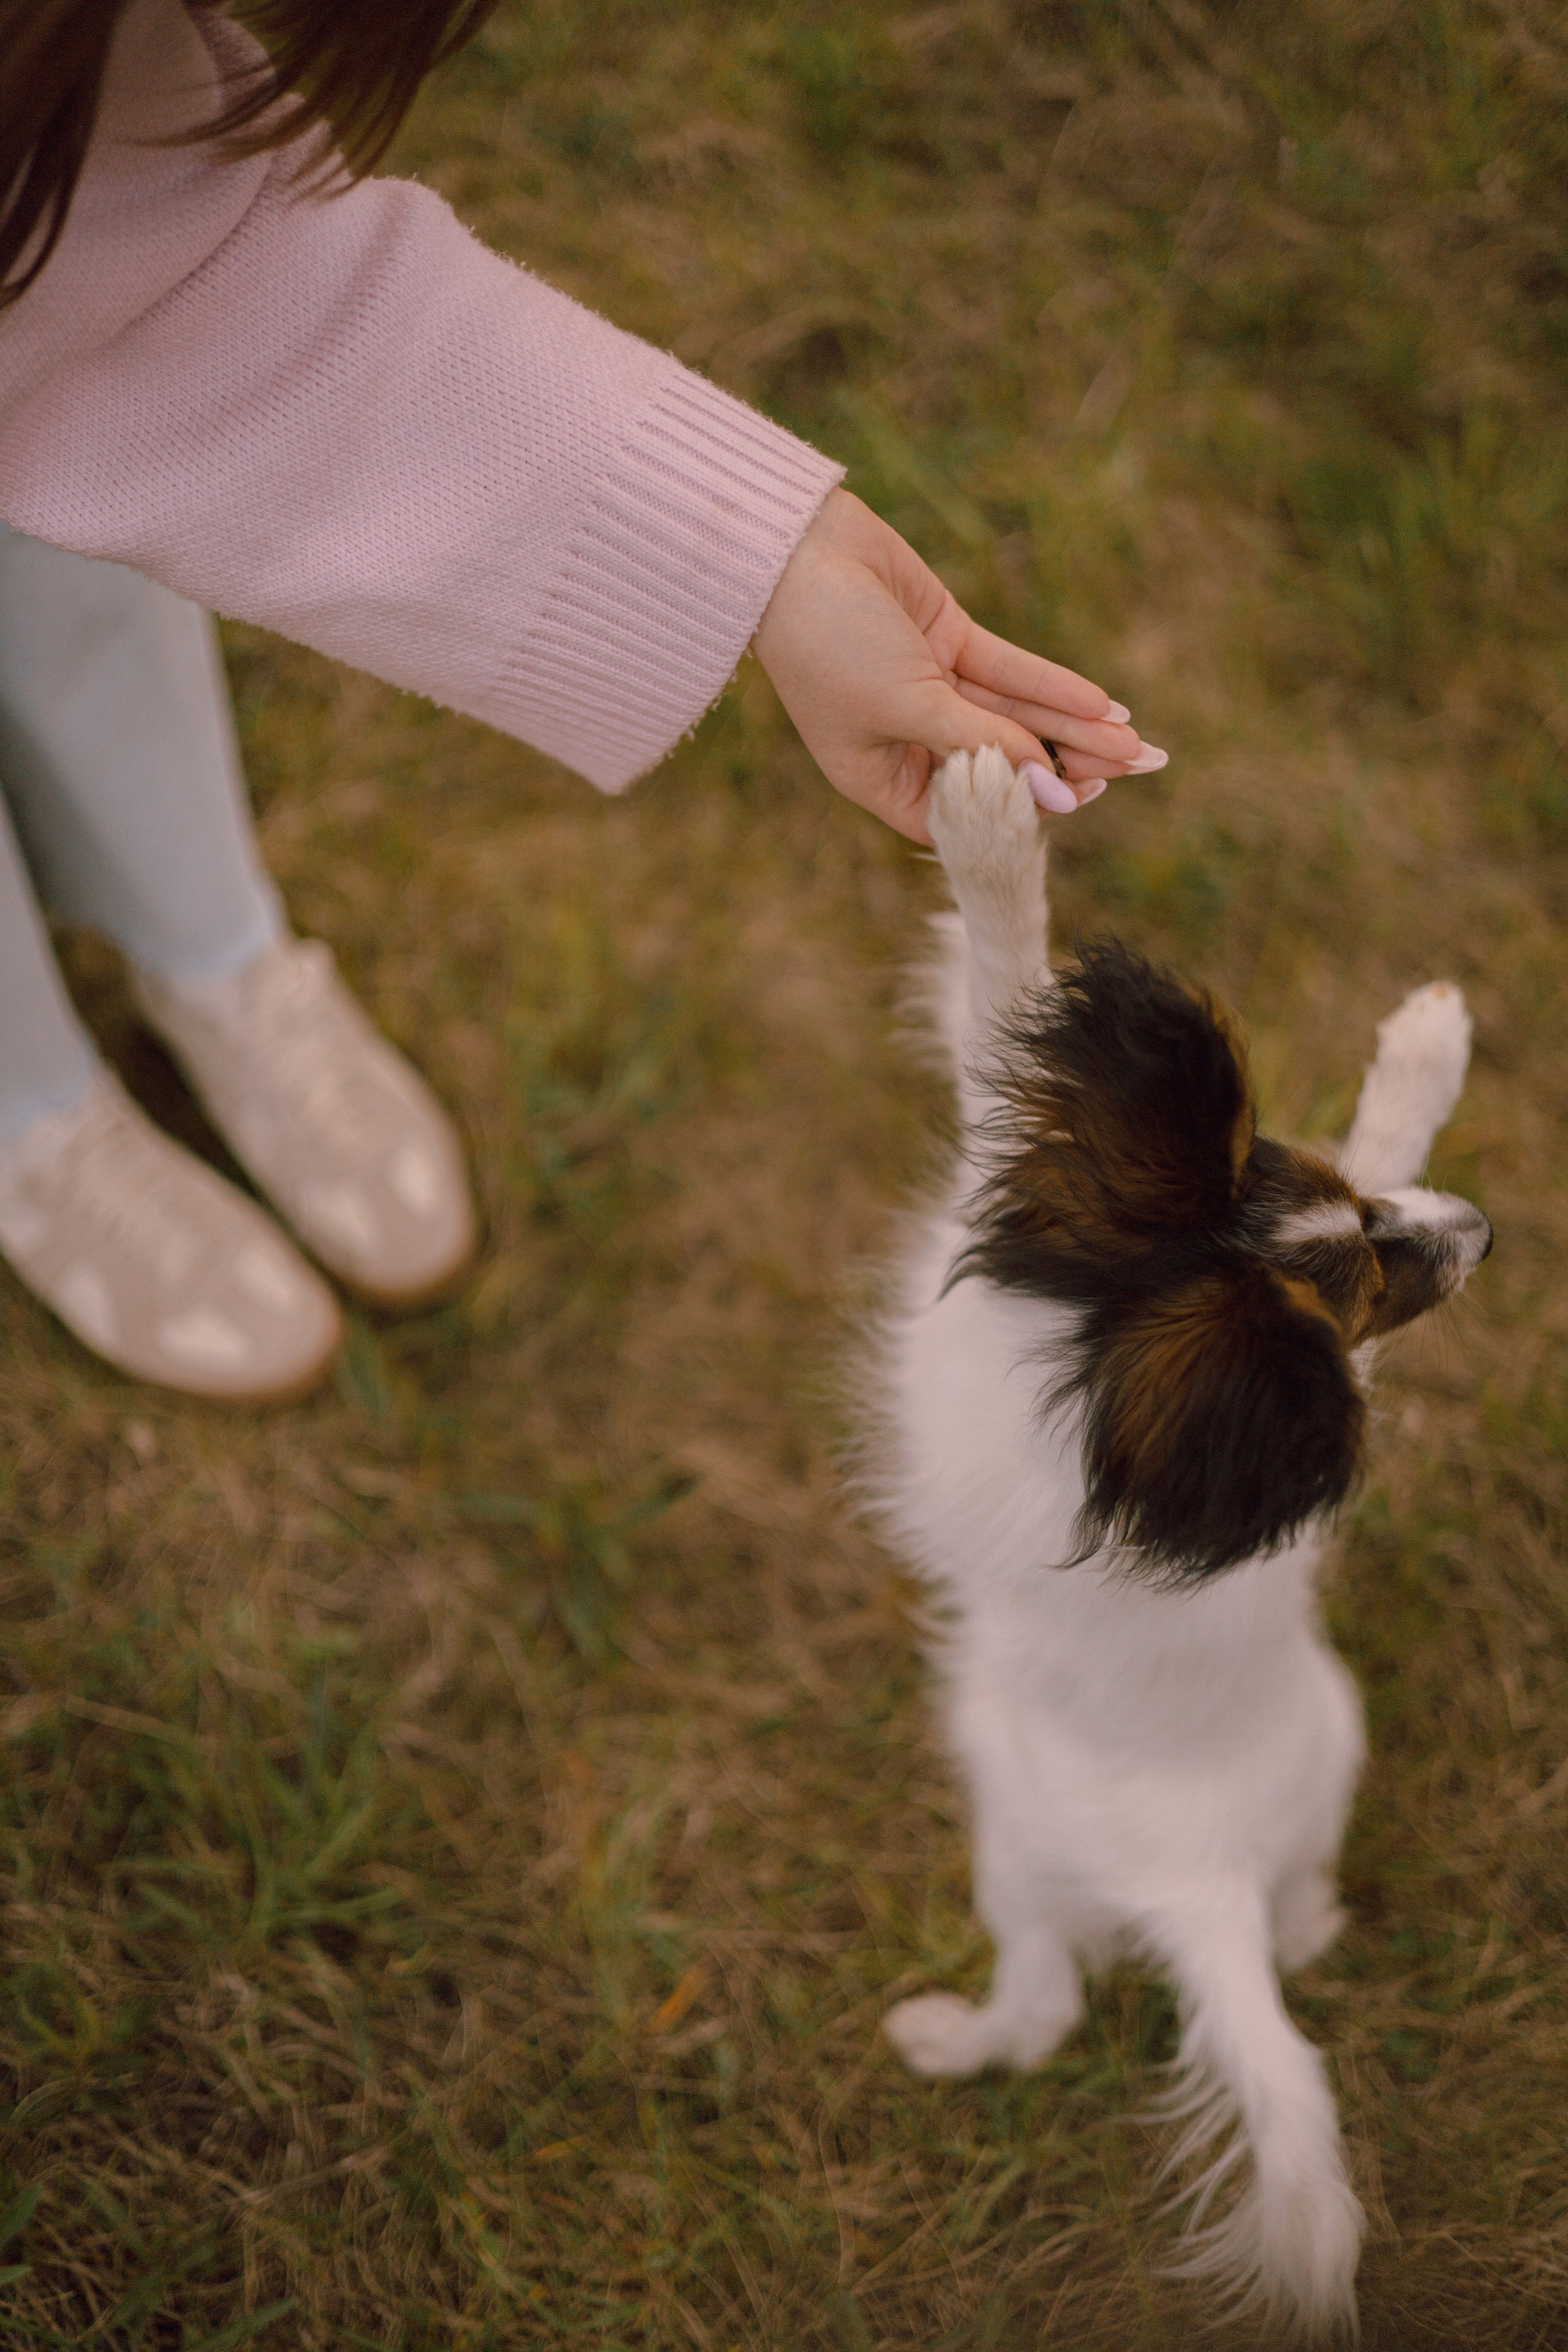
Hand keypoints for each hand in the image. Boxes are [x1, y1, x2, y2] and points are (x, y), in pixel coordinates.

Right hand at [751, 488, 1164, 842]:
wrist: (792, 550)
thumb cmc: (827, 642)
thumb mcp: (906, 704)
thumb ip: (983, 745)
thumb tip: (1055, 791)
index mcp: (879, 777)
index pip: (964, 812)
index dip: (1021, 810)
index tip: (1079, 797)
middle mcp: (908, 740)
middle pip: (1003, 763)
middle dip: (1070, 764)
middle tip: (1138, 767)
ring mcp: (930, 688)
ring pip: (1015, 718)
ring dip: (1074, 727)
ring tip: (1136, 740)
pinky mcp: (947, 640)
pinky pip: (1011, 673)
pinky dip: (1053, 687)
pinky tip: (1101, 702)